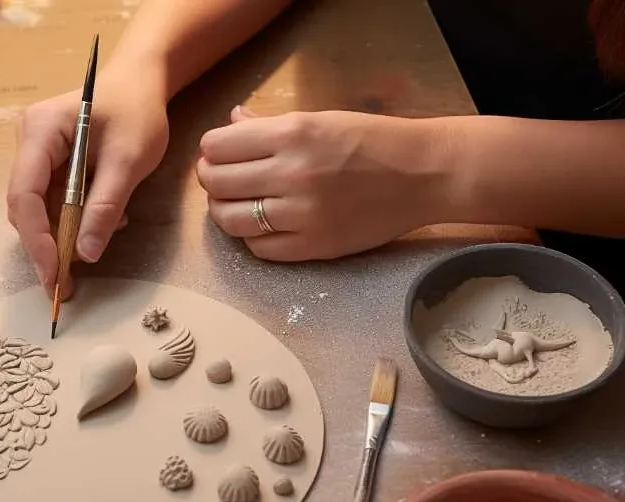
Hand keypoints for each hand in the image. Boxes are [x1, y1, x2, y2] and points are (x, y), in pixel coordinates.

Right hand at [6, 68, 169, 296]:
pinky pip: (55, 203)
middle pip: (26, 207)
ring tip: (100, 239)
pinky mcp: (50, 166)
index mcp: (40, 131)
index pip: (24, 194)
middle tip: (67, 285)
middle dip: (47, 246)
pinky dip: (77, 219)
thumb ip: (105, 205)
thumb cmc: (136, 111)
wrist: (141, 83)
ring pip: (40, 210)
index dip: (35, 238)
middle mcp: (29, 143)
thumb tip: (86, 253)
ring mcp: (37, 155)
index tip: (53, 272)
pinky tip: (107, 218)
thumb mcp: (129, 159)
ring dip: (66, 234)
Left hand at [197, 107, 451, 260]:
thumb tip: (230, 123)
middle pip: (217, 184)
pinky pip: (259, 249)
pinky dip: (252, 238)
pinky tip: (263, 225)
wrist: (423, 174)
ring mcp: (302, 214)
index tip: (219, 154)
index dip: (211, 150)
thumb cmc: (371, 140)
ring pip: (230, 220)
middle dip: (212, 180)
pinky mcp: (314, 246)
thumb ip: (269, 125)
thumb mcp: (320, 119)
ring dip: (224, 211)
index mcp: (292, 134)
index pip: (216, 146)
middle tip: (222, 179)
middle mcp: (292, 173)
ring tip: (237, 203)